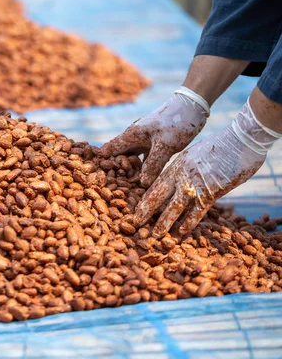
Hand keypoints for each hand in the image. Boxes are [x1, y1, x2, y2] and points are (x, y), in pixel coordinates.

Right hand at [101, 87, 209, 186]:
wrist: (192, 106)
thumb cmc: (177, 122)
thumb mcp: (165, 146)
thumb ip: (153, 165)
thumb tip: (142, 184)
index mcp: (131, 135)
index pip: (109, 150)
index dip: (102, 163)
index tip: (100, 178)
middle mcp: (134, 137)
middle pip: (118, 156)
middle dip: (116, 171)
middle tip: (116, 189)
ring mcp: (143, 140)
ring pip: (131, 158)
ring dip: (130, 170)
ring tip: (130, 187)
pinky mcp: (154, 143)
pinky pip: (144, 158)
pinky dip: (143, 167)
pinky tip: (146, 178)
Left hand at [135, 99, 281, 237]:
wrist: (240, 140)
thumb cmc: (220, 146)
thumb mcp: (194, 155)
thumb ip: (185, 169)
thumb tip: (180, 180)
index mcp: (176, 165)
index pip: (155, 184)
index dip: (144, 198)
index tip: (136, 209)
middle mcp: (181, 175)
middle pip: (157, 195)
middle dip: (145, 211)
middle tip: (135, 224)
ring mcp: (194, 184)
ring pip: (174, 207)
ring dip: (164, 222)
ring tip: (155, 235)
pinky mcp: (211, 192)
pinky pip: (196, 211)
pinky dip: (188, 223)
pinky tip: (181, 232)